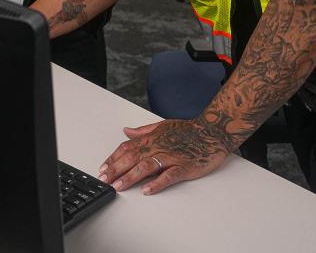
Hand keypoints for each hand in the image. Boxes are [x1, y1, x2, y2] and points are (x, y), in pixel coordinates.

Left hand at [97, 118, 232, 194]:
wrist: (212, 131)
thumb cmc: (189, 130)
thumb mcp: (162, 125)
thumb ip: (143, 131)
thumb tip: (126, 131)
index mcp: (152, 138)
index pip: (127, 148)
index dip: (113, 158)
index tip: (102, 168)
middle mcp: (158, 147)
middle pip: (132, 158)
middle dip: (116, 169)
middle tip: (104, 179)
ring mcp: (171, 157)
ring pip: (146, 167)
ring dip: (131, 177)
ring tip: (119, 186)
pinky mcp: (184, 167)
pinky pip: (169, 176)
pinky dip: (157, 183)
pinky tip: (147, 190)